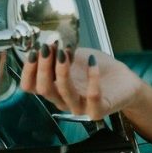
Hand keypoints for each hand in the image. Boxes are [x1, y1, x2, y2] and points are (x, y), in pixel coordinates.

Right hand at [19, 44, 142, 120]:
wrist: (123, 81)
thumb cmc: (97, 68)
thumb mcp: (75, 56)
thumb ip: (60, 53)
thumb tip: (47, 43)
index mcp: (54, 88)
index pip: (30, 86)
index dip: (28, 70)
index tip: (33, 51)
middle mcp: (63, 100)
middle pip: (44, 89)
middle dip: (43, 67)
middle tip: (48, 48)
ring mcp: (80, 107)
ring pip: (64, 93)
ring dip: (62, 71)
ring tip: (65, 52)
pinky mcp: (98, 110)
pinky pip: (92, 97)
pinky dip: (92, 78)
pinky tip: (92, 62)